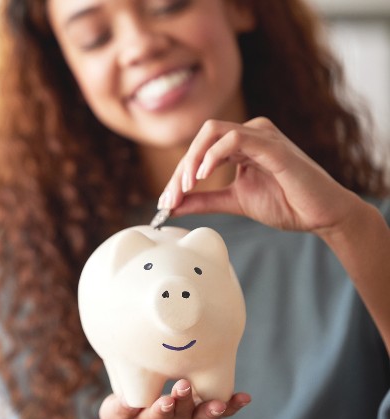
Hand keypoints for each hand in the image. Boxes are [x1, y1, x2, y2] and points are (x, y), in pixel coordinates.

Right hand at [99, 379, 250, 418]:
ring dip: (209, 410)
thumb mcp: (114, 412)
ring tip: (219, 403)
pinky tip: (243, 398)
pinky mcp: (199, 418)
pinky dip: (231, 406)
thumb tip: (128, 400)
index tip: (166, 400)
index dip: (160, 410)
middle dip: (183, 403)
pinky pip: (216, 414)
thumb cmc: (123, 411)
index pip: (152, 418)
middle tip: (185, 386)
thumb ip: (120, 408)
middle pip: (177, 418)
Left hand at [158, 117, 362, 234]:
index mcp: (241, 144)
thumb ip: (204, 200)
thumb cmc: (287, 204)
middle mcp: (251, 133)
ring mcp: (263, 136)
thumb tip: (172, 205)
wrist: (322, 215)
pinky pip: (236, 138)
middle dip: (181, 169)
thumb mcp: (234, 201)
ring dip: (192, 160)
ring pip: (213, 133)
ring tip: (186, 187)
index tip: (166, 202)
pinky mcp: (274, 146)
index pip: (200, 150)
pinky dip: (214, 155)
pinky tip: (204, 175)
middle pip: (201, 138)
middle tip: (171, 198)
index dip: (178, 175)